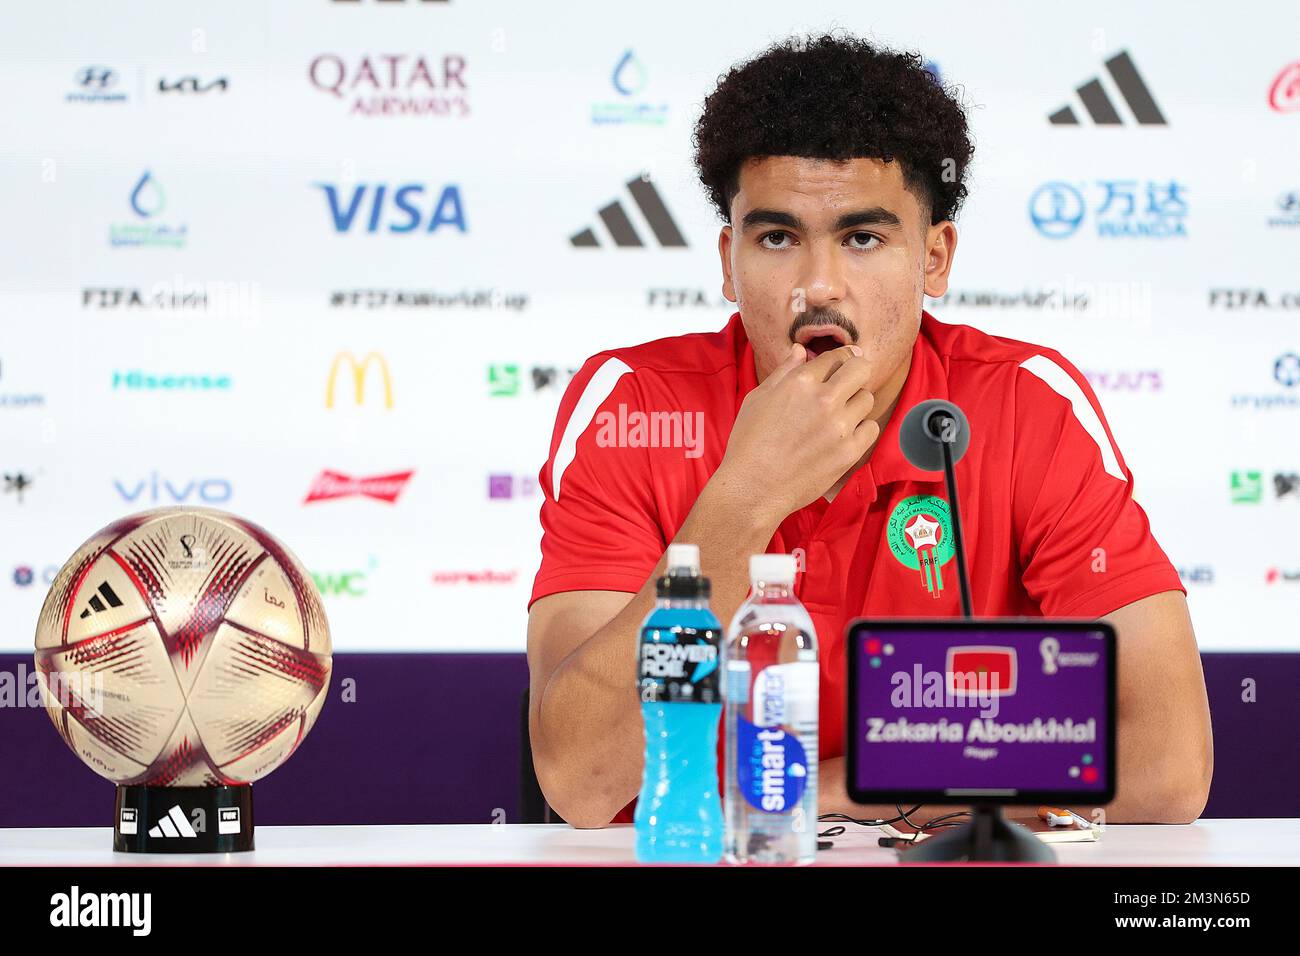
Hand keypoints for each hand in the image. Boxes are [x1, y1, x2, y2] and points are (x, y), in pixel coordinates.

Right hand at [715, 342, 878, 521]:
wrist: (752, 488)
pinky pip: (871, 428)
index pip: (836, 356)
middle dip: (856, 371)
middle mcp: (824, 399)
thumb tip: (801, 351)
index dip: (840, 358)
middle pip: (861, 369)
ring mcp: (839, 426)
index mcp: (800, 382)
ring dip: (856, 402)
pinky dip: (861, 429)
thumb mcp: (758, 399)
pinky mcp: (849, 452)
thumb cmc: (748, 443)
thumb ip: (783, 372)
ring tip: (840, 414)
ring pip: (867, 398)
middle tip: (849, 381)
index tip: (843, 363)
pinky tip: (844, 434)